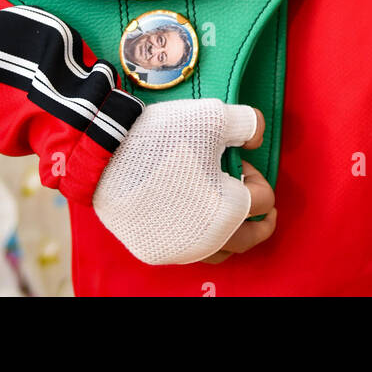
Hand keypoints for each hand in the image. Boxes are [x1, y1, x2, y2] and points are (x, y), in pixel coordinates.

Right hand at [93, 98, 275, 265]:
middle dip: (260, 220)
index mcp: (230, 211)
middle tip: (262, 208)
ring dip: (233, 236)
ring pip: (220, 253)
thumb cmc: (165, 136)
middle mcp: (208, 240)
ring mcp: (179, 250)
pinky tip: (195, 218)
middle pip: (249, 238)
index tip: (239, 160)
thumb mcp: (216, 117)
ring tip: (231, 218)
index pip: (263, 199)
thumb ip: (248, 125)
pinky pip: (188, 252)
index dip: (257, 175)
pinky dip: (201, 239)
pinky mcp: (154, 251)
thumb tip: (256, 139)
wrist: (107, 152)